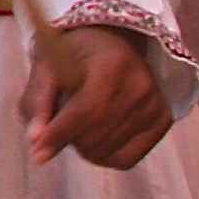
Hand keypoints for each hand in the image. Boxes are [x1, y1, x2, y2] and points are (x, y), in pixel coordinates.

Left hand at [23, 24, 173, 167]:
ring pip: (109, 152)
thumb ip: (36, 101)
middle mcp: (141, 85)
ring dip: (83, 147)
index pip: (87, 111)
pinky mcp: (163, 120)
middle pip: (97, 136)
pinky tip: (96, 135)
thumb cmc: (71, 51)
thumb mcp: (45, 65)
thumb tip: (35, 142)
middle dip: (68, 139)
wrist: (111, 39)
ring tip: (78, 121)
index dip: (60, 134)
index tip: (37, 153)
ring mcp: (157, 104)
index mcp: (112, 63)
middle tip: (57, 123)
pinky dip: (104, 156)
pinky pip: (127, 159)